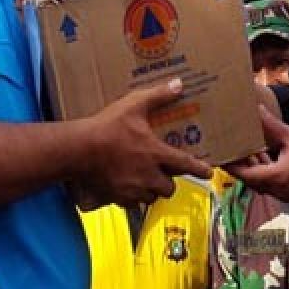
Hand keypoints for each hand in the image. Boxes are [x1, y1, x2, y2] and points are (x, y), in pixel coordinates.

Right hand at [78, 79, 211, 206]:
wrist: (79, 150)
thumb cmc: (108, 126)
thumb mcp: (133, 105)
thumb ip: (157, 96)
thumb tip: (178, 84)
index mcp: (156, 154)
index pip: (185, 164)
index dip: (200, 169)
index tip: (209, 172)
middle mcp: (148, 175)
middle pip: (169, 188)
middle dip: (169, 182)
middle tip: (165, 173)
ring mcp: (133, 189)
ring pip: (151, 197)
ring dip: (152, 190)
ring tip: (147, 180)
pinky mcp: (117, 197)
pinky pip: (132, 204)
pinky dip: (134, 198)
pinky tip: (128, 188)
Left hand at [227, 106, 288, 201]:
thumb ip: (272, 126)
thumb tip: (257, 110)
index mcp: (274, 177)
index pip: (244, 174)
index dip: (230, 166)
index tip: (219, 156)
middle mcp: (275, 189)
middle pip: (249, 179)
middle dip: (239, 166)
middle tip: (228, 151)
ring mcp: (282, 194)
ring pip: (259, 182)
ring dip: (251, 168)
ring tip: (243, 151)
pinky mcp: (288, 193)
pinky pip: (269, 184)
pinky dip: (263, 172)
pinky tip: (262, 157)